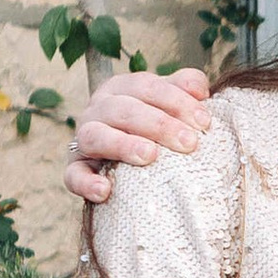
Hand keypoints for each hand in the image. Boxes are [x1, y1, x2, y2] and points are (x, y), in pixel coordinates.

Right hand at [63, 68, 212, 204]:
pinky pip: (73, 175)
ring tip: (150, 156)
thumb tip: (199, 89)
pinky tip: (105, 191)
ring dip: (122, 145)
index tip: (204, 122)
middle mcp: (98, 108)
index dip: (176, 101)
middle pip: (123, 109)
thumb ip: (182, 89)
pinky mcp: (74, 169)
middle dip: (159, 124)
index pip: (147, 86)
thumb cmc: (153, 127)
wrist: (123, 162)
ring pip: (95, 136)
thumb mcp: (167, 103)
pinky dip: (86, 182)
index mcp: (121, 88)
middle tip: (189, 143)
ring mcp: (83, 139)